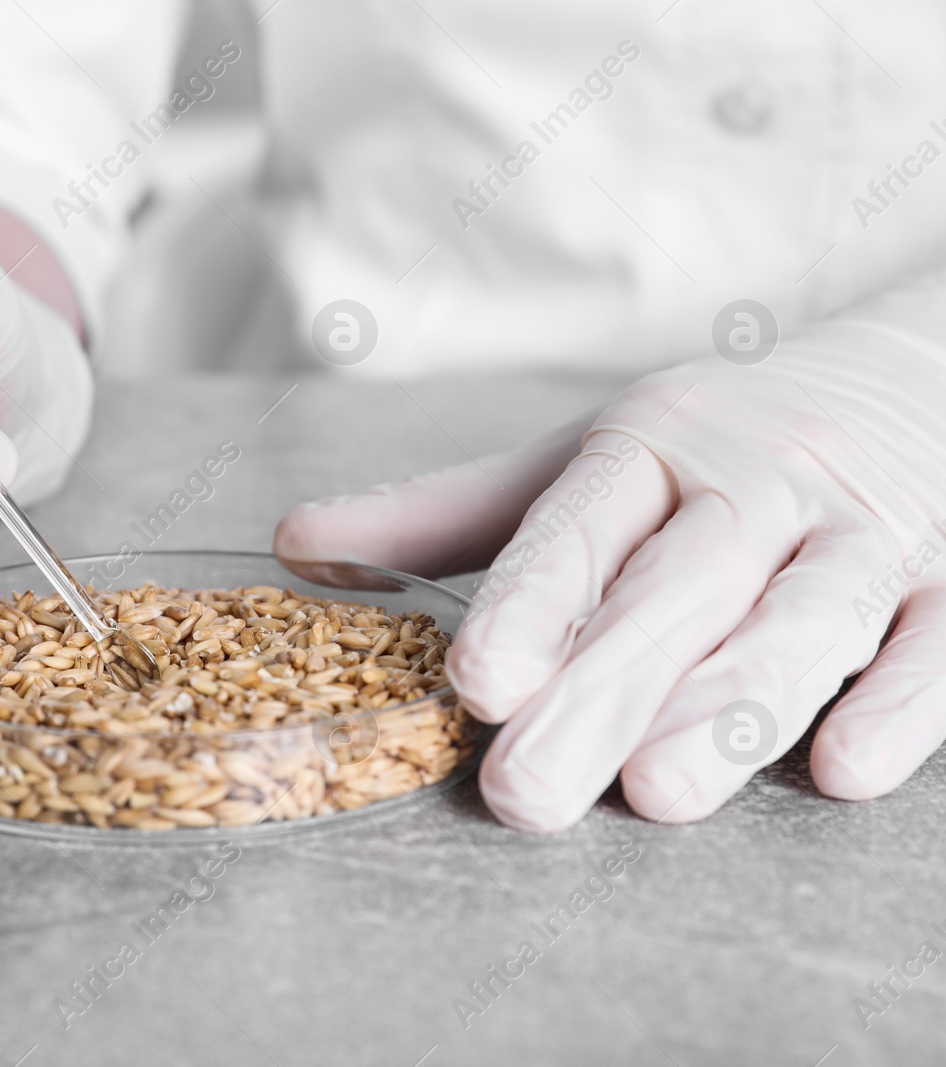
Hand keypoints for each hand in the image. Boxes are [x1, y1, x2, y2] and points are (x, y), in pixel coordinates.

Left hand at [276, 286, 945, 830]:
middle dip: (599, 693)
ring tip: (658, 793)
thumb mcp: (582, 455)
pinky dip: (898, 700)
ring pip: (796, 623)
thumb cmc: (714, 440)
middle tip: (526, 791)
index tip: (477, 681)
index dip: (528, 604)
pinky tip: (842, 769)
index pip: (577, 530)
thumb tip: (296, 544)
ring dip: (728, 708)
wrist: (914, 365)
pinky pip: (935, 640)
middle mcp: (751, 486)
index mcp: (647, 450)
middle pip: (672, 594)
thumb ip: (448, 513)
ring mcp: (857, 532)